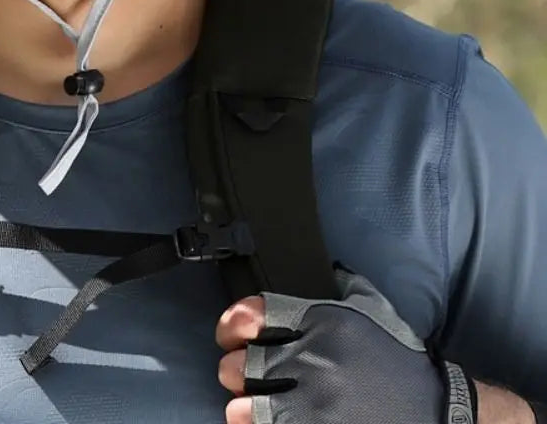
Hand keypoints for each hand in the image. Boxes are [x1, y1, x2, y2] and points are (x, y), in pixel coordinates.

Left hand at [215, 270, 477, 423]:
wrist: (440, 414)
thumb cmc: (401, 361)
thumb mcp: (373, 310)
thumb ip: (340, 285)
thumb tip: (322, 263)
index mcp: (320, 322)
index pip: (252, 315)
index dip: (232, 324)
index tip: (230, 334)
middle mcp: (313, 361)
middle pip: (240, 365)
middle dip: (237, 371)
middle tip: (242, 376)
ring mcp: (314, 405)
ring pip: (244, 407)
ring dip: (244, 407)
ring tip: (250, 406)